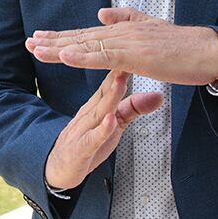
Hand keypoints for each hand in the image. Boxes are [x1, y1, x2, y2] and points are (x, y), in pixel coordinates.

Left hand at [27, 7, 217, 86]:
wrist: (209, 50)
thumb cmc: (183, 47)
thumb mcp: (151, 30)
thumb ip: (126, 19)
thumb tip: (101, 12)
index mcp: (124, 30)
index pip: (87, 34)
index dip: (63, 37)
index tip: (41, 38)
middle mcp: (122, 32)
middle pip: (82, 37)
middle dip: (53, 41)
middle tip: (29, 42)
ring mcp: (128, 42)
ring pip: (87, 46)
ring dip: (60, 48)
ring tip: (37, 49)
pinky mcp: (137, 55)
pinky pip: (104, 57)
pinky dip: (83, 56)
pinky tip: (65, 56)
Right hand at [44, 69, 161, 190]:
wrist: (59, 169)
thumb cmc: (88, 142)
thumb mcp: (115, 124)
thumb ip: (134, 109)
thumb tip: (158, 95)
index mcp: (97, 105)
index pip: (110, 82)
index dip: (121, 66)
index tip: (135, 49)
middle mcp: (89, 113)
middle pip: (103, 92)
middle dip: (116, 75)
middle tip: (128, 58)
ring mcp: (83, 130)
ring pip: (98, 111)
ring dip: (109, 96)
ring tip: (120, 82)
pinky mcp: (81, 149)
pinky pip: (93, 139)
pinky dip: (102, 130)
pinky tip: (110, 121)